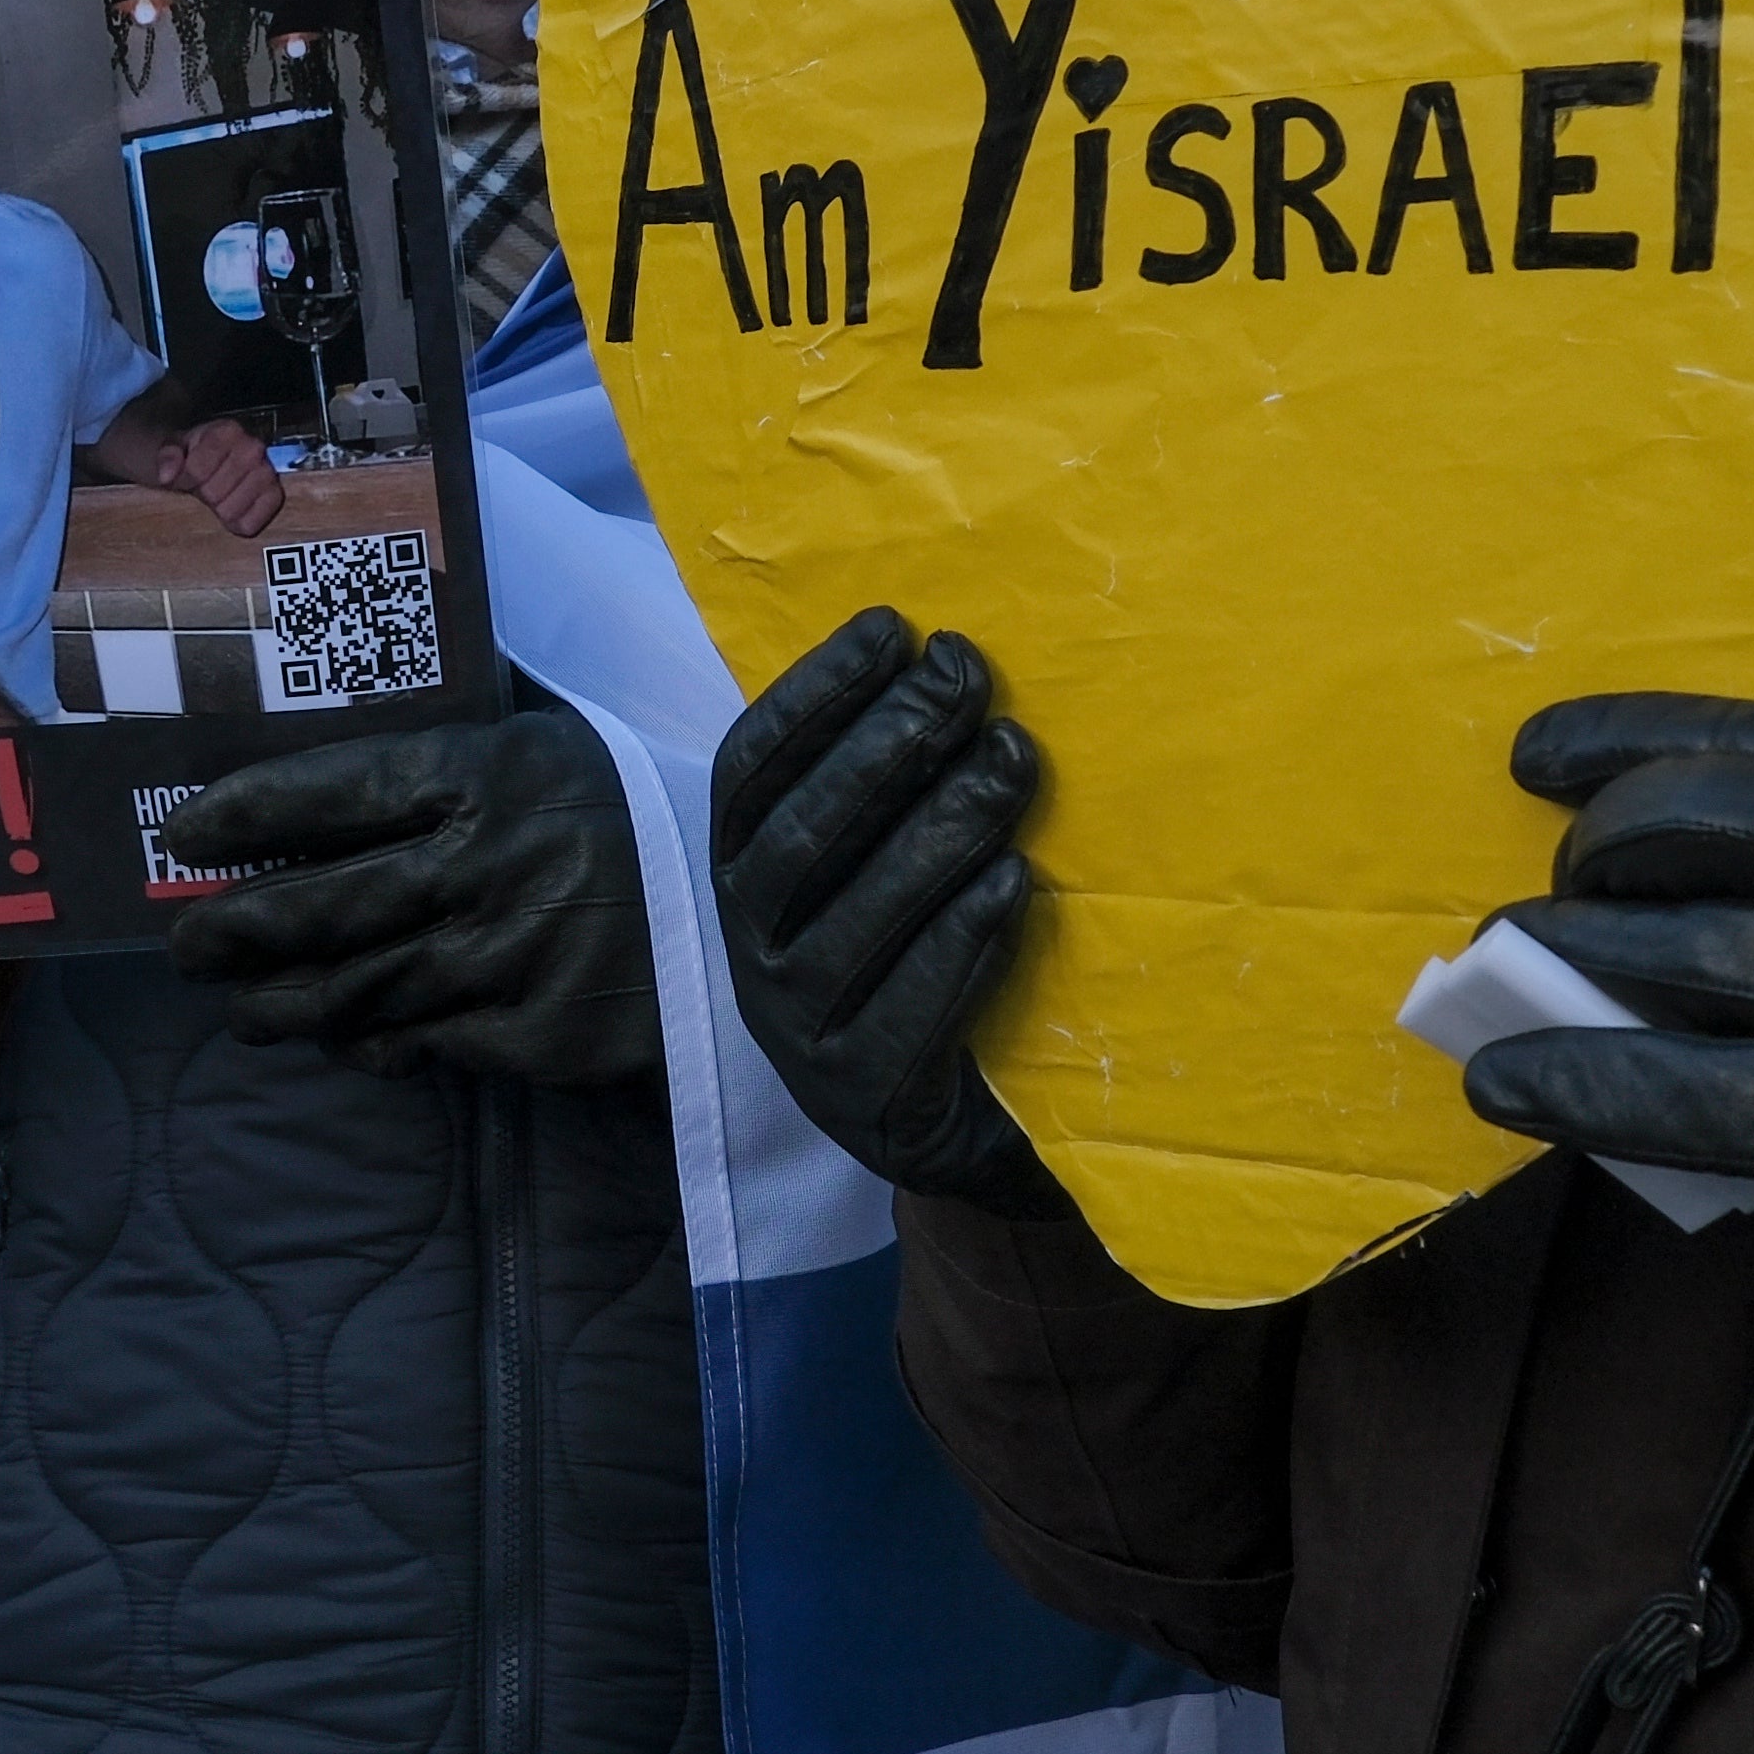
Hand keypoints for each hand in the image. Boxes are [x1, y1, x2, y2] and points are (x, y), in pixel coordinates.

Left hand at [153, 417, 283, 538]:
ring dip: (220, 509)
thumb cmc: (195, 456)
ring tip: (220, 495)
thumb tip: (167, 475)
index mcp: (227, 431)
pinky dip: (238, 523)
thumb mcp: (174, 449)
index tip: (186, 477)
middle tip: (205, 487)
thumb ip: (167, 457)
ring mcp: (268, 473)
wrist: (216, 463)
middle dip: (204, 494)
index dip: (185, 479)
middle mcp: (253, 448)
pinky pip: (250, 523)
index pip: (197, 470)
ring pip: (231, 510)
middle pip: (214, 493)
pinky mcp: (276, 497)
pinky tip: (233, 508)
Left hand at [157, 710, 657, 1087]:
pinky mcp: (539, 1032)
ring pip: (358, 988)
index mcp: (486, 774)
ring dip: (283, 1005)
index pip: (332, 790)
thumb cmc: (630, 815)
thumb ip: (450, 750)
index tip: (184, 836)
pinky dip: (374, 1044)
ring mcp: (512, 955)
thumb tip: (334, 738)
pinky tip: (347, 1039)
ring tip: (242, 1010)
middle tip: (187, 945)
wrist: (751, 913)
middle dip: (235, 930)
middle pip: (324, 904)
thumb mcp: (548, 748)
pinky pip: (424, 1043)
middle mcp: (488, 863)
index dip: (245, 814)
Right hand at [712, 610, 1043, 1197]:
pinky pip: (907, 1008)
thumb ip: (887, 783)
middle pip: (800, 835)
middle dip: (885, 745)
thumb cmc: (918, 958)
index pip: (751, 768)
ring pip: (852, 918)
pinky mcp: (861, 1095)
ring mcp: (798, 1028)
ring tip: (1014, 761)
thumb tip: (943, 656)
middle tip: (967, 678)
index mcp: (740, 876)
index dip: (814, 693)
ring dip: (938, 829)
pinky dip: (960, 940)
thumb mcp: (879, 864)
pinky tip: (1013, 883)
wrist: (948, 1125)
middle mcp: (750, 950)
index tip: (893, 628)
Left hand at [1467, 696, 1753, 1436]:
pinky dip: (1578, 1080)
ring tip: (1510, 979)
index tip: (1538, 758)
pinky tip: (1512, 1082)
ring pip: (1674, 952)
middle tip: (1550, 906)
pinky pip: (1685, 1094)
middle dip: (1594, 857)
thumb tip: (1642, 864)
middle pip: (1697, 825)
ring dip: (1560, 962)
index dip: (1630, 741)